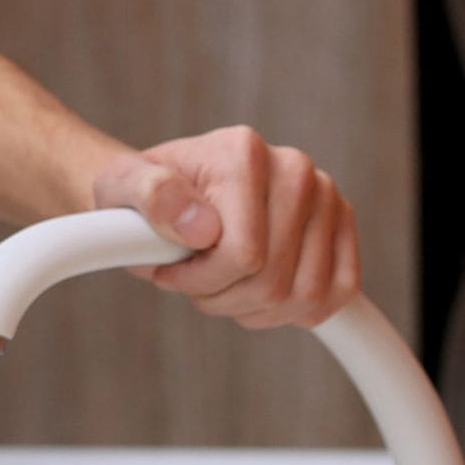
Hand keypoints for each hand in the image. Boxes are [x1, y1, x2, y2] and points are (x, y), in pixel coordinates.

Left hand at [91, 128, 359, 328]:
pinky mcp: (343, 225)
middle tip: (194, 284)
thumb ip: (147, 195)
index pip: (243, 255)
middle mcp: (295, 168)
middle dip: (223, 298)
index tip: (167, 273)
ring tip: (223, 287)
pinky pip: (338, 292)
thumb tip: (199, 226)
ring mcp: (327, 196)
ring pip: (305, 296)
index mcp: (243, 153)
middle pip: (273, 282)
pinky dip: (296, 311)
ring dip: (256, 309)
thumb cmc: (142, 195)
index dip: (200, 281)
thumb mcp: (120, 186)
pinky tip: (260, 297)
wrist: (168, 192)